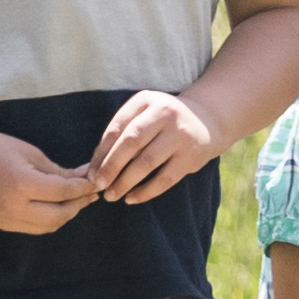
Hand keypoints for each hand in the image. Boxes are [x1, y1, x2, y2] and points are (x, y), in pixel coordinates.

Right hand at [0, 124, 97, 237]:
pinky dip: (50, 219)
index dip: (84, 188)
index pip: (63, 192)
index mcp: (20, 184)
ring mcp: (6, 220)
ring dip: (66, 214)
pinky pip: (34, 228)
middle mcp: (13, 207)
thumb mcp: (29, 153)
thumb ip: (57, 171)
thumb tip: (85, 178)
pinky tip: (58, 206)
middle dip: (78, 205)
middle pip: (59, 215)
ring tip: (78, 199)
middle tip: (91, 192)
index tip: (98, 181)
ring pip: (48, 226)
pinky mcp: (2, 225)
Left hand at [87, 89, 222, 203]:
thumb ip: (122, 133)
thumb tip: (95, 167)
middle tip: (98, 185)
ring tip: (111, 195)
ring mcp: (180, 134)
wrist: (207, 120)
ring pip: (146, 162)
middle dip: (110, 167)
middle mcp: (165, 113)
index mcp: (146, 100)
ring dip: (125, 182)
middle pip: (131, 143)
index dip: (101, 153)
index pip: (117, 128)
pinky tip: (132, 199)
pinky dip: (146, 191)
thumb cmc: (163, 122)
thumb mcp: (144, 114)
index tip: (90, 173)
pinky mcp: (191, 155)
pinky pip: (165, 178)